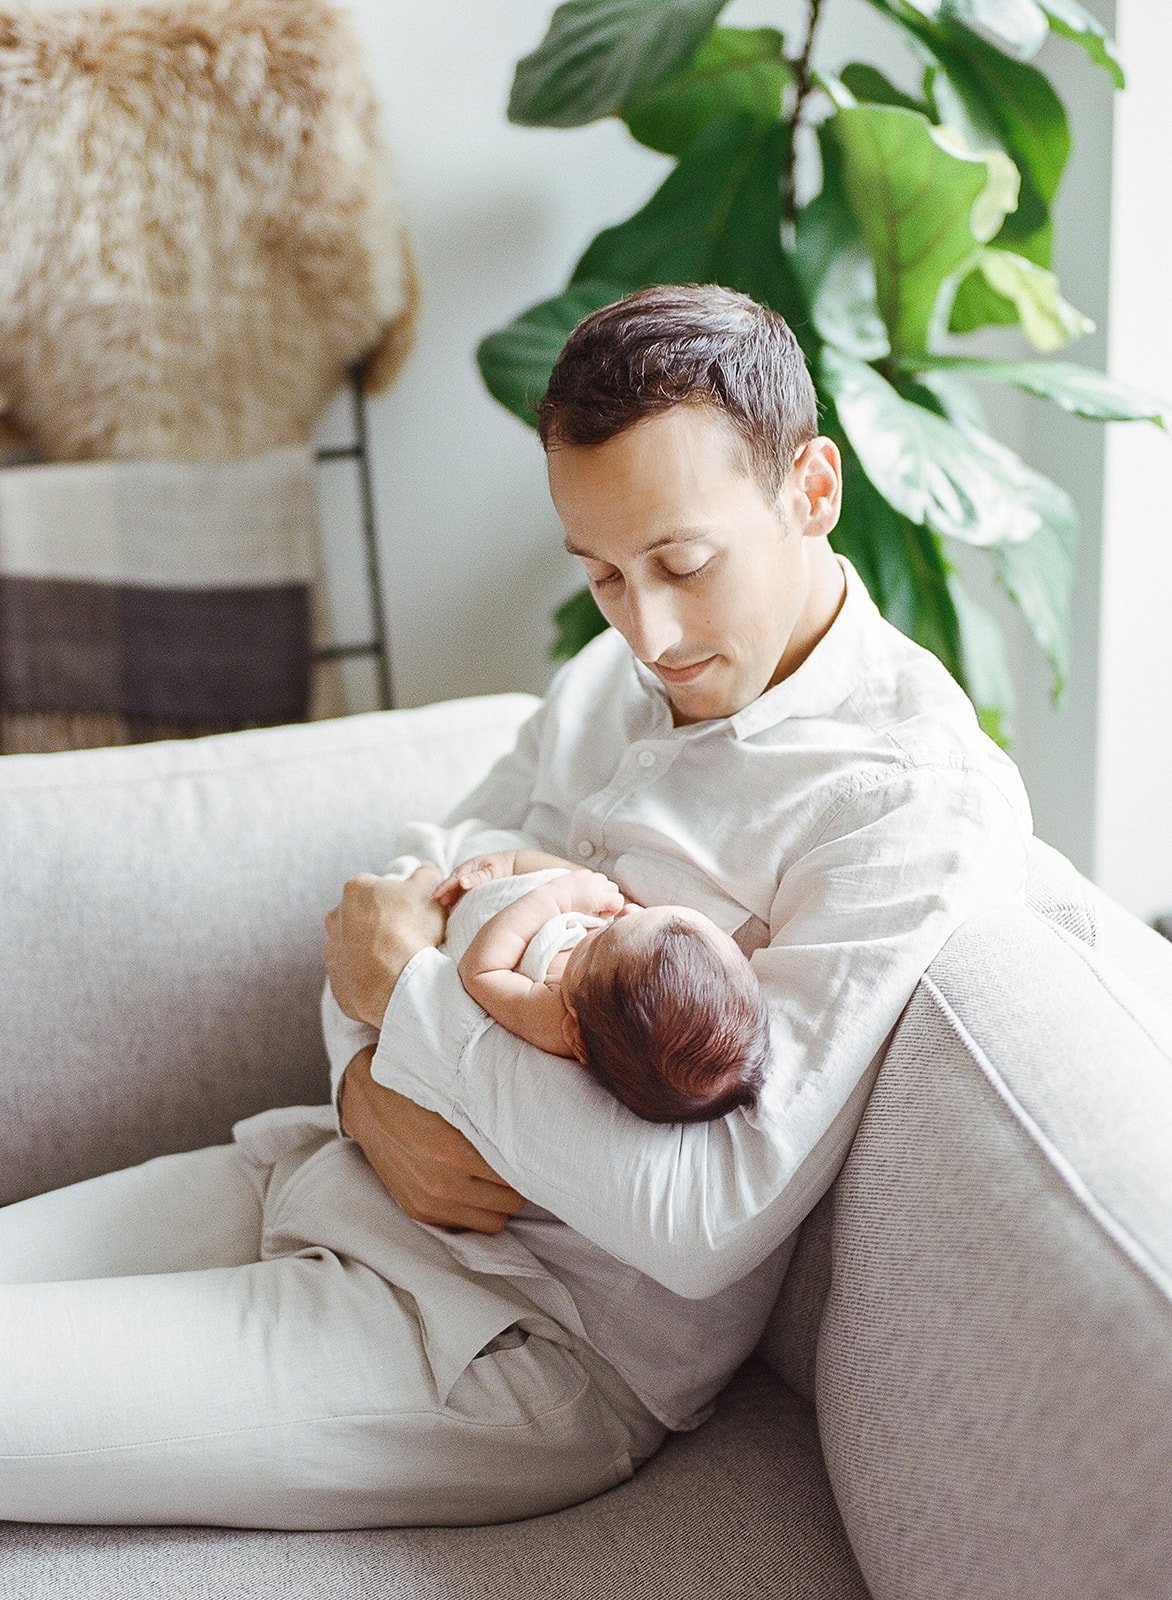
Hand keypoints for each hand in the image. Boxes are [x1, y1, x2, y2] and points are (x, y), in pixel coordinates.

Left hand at [324, 864, 445, 1027]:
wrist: (397, 983)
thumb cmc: (412, 930)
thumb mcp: (430, 890)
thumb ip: (426, 873)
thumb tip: (425, 870)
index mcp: (356, 888)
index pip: (376, 888)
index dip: (396, 899)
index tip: (409, 912)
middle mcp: (336, 916)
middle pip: (361, 915)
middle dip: (379, 923)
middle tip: (404, 936)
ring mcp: (332, 948)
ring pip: (353, 944)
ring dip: (370, 948)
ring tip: (395, 960)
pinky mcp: (335, 978)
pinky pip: (352, 972)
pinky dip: (366, 973)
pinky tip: (386, 977)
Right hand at [339, 1047, 525, 1232]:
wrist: (365, 1100)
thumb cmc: (415, 1090)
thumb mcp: (454, 1094)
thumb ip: (490, 1115)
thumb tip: (533, 1126)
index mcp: (451, 1151)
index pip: (514, 1174)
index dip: (528, 1162)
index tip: (534, 1151)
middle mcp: (440, 1183)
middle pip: (511, 1201)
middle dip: (517, 1182)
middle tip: (517, 1162)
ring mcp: (428, 1201)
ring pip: (494, 1221)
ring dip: (500, 1201)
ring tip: (498, 1176)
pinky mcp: (418, 1211)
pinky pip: (468, 1226)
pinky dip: (478, 1210)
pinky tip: (476, 1186)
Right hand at [433, 852, 513, 906]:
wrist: (518, 867)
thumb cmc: (504, 867)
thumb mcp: (491, 871)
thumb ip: (477, 877)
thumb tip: (462, 882)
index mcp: (472, 865)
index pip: (455, 877)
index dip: (445, 886)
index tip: (436, 896)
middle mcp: (470, 871)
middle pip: (454, 882)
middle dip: (445, 892)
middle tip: (438, 902)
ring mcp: (473, 878)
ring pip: (458, 888)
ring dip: (451, 896)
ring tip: (444, 906)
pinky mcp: (477, 886)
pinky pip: (465, 892)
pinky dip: (459, 898)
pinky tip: (457, 906)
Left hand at [561, 868, 625, 917]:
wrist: (551, 902)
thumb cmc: (569, 915)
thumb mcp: (590, 922)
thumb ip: (605, 920)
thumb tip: (613, 918)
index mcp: (600, 896)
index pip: (619, 901)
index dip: (613, 910)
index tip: (603, 915)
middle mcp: (597, 882)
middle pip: (614, 889)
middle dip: (608, 898)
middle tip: (596, 907)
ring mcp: (590, 875)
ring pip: (605, 881)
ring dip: (601, 889)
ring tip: (589, 899)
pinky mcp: (582, 872)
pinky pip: (594, 876)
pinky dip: (592, 883)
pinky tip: (583, 892)